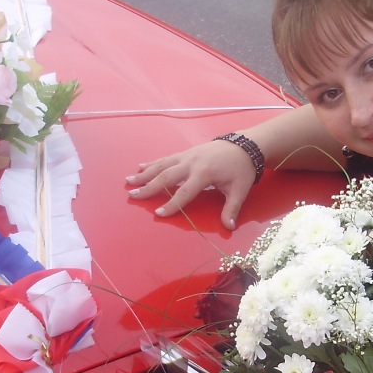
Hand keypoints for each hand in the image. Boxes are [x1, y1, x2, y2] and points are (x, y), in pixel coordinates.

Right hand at [125, 140, 254, 229]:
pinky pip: (166, 159)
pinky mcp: (186, 153)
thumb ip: (231, 208)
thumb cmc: (241, 169)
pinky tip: (140, 166)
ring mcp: (187, 156)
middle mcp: (191, 163)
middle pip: (166, 177)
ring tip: (128, 181)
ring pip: (162, 165)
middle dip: (149, 187)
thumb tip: (229, 227)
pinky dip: (152, 163)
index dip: (172, 204)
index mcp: (204, 173)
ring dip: (144, 173)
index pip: (185, 192)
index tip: (159, 214)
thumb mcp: (240, 189)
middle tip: (133, 196)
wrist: (243, 145)